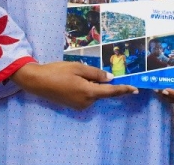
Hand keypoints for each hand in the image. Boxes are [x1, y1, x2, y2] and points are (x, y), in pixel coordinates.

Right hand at [12, 61, 136, 109]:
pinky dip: (86, 88)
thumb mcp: (78, 68)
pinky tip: (74, 80)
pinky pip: (86, 96)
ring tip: (75, 74)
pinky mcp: (74, 105)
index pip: (111, 92)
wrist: (37, 82)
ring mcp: (79, 105)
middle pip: (101, 92)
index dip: (124, 90)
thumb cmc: (58, 71)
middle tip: (87, 72)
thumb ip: (96, 74)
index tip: (135, 89)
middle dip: (101, 82)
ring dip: (92, 84)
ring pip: (93, 93)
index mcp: (89, 92)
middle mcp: (86, 102)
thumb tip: (110, 79)